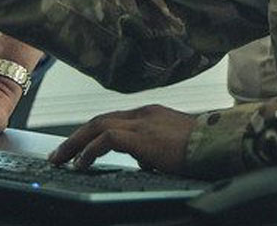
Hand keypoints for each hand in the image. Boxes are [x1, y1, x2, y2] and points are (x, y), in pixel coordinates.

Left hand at [48, 105, 196, 172]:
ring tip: (60, 159)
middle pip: (99, 120)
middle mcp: (143, 114)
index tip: (78, 148)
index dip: (92, 133)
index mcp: (151, 114)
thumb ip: (155, 148)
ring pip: (96, 126)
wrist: (218, 144)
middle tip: (58, 154)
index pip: (113, 120)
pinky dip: (89, 150)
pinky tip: (81, 163)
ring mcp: (141, 123)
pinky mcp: (141, 136)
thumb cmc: (203, 148)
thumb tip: (144, 159)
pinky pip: (105, 139)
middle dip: (75, 137)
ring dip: (74, 143)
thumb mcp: (173, 145)